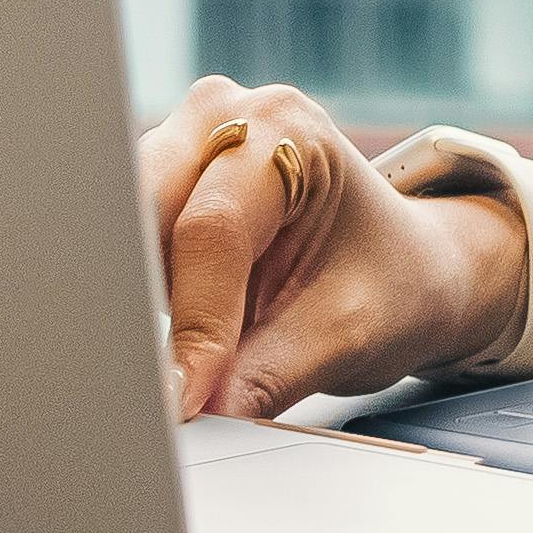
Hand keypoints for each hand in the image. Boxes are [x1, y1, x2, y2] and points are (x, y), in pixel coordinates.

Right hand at [136, 80, 523, 421]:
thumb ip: (270, 373)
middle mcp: (223, 118)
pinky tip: (174, 340)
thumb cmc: (390, 280)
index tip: (185, 398)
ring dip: (143, 304)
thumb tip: (199, 414)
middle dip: (151, 303)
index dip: (196, 321)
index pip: (212, 228)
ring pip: (125, 234)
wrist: (407, 268)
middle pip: (146, 212)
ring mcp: (182, 147)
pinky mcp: (158, 190)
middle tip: (167, 386)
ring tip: (184, 363)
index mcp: (286, 129)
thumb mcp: (347, 334)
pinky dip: (141, 302)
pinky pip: (125, 250)